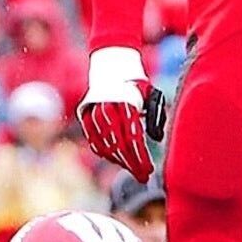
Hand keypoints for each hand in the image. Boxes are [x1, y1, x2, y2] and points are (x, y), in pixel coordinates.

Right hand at [77, 47, 158, 182]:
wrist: (111, 65)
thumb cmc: (136, 84)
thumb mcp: (150, 95)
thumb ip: (154, 116)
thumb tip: (157, 139)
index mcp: (127, 103)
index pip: (134, 136)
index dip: (140, 156)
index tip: (148, 169)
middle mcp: (109, 108)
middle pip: (119, 144)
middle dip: (131, 163)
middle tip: (142, 175)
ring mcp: (94, 112)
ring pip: (105, 144)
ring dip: (119, 160)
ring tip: (132, 167)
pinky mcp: (85, 116)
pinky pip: (93, 140)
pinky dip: (104, 152)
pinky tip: (115, 159)